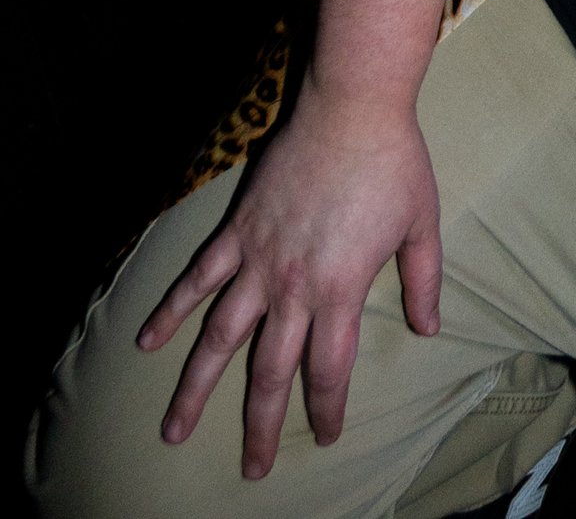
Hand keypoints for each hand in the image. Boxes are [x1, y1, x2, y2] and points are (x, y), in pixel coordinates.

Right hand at [139, 86, 440, 474]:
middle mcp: (293, 286)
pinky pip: (198, 279)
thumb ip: (424, 281)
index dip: (326, 408)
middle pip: (270, 372)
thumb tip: (430, 330)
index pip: (328, 370)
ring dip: (195, 388)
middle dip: (260, 425)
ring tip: (173, 432)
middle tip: (251, 469)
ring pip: (219, 338)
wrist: (351, 106)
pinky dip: (170, 310)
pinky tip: (145, 343)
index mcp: (340, 290)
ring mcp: (259, 260)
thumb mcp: (422, 223)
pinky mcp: (237, 231)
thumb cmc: (393, 162)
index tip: (325, 435)